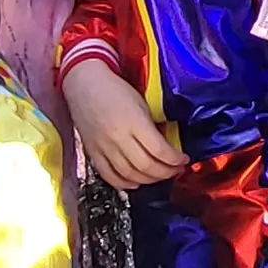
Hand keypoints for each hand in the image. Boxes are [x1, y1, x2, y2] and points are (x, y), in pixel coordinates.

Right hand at [60, 64, 186, 190]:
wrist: (84, 83)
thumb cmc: (114, 89)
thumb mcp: (141, 103)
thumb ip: (152, 126)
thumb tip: (167, 146)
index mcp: (134, 122)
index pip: (159, 150)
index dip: (175, 160)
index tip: (183, 159)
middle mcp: (118, 137)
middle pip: (146, 167)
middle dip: (166, 172)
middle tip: (176, 170)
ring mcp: (104, 147)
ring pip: (129, 175)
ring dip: (149, 180)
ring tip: (160, 176)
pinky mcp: (93, 152)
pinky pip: (109, 176)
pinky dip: (124, 183)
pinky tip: (135, 183)